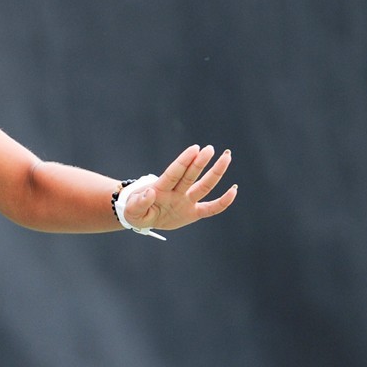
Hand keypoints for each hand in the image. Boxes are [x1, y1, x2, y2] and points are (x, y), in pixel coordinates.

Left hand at [121, 145, 236, 232]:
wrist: (142, 218)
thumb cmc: (135, 211)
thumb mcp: (131, 211)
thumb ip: (139, 203)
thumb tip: (151, 192)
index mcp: (160, 189)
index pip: (174, 173)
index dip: (184, 161)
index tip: (194, 149)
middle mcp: (176, 192)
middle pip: (190, 176)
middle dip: (200, 163)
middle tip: (211, 149)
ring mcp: (186, 201)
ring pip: (203, 186)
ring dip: (215, 173)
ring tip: (227, 157)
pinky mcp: (192, 212)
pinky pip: (211, 208)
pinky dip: (223, 202)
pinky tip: (234, 191)